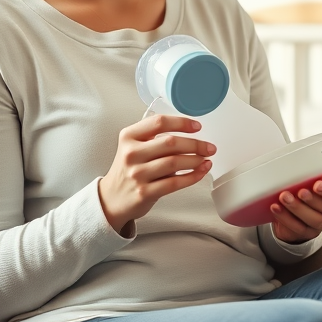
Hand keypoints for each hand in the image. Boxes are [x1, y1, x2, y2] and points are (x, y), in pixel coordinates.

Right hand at [98, 114, 214, 235]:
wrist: (112, 198)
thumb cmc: (128, 169)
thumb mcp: (133, 146)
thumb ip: (154, 138)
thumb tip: (190, 133)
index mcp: (129, 136)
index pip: (159, 122)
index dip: (182, 123)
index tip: (197, 127)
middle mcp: (131, 153)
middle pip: (170, 143)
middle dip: (196, 144)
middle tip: (209, 147)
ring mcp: (137, 174)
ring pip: (175, 162)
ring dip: (196, 160)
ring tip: (206, 159)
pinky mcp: (145, 192)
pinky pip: (175, 183)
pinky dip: (192, 177)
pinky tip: (201, 172)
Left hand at [269, 142, 321, 243]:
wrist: (299, 211)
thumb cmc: (314, 187)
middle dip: (318, 200)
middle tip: (302, 190)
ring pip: (315, 220)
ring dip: (299, 209)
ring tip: (284, 196)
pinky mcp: (306, 232)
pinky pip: (297, 228)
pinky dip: (285, 218)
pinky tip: (276, 207)